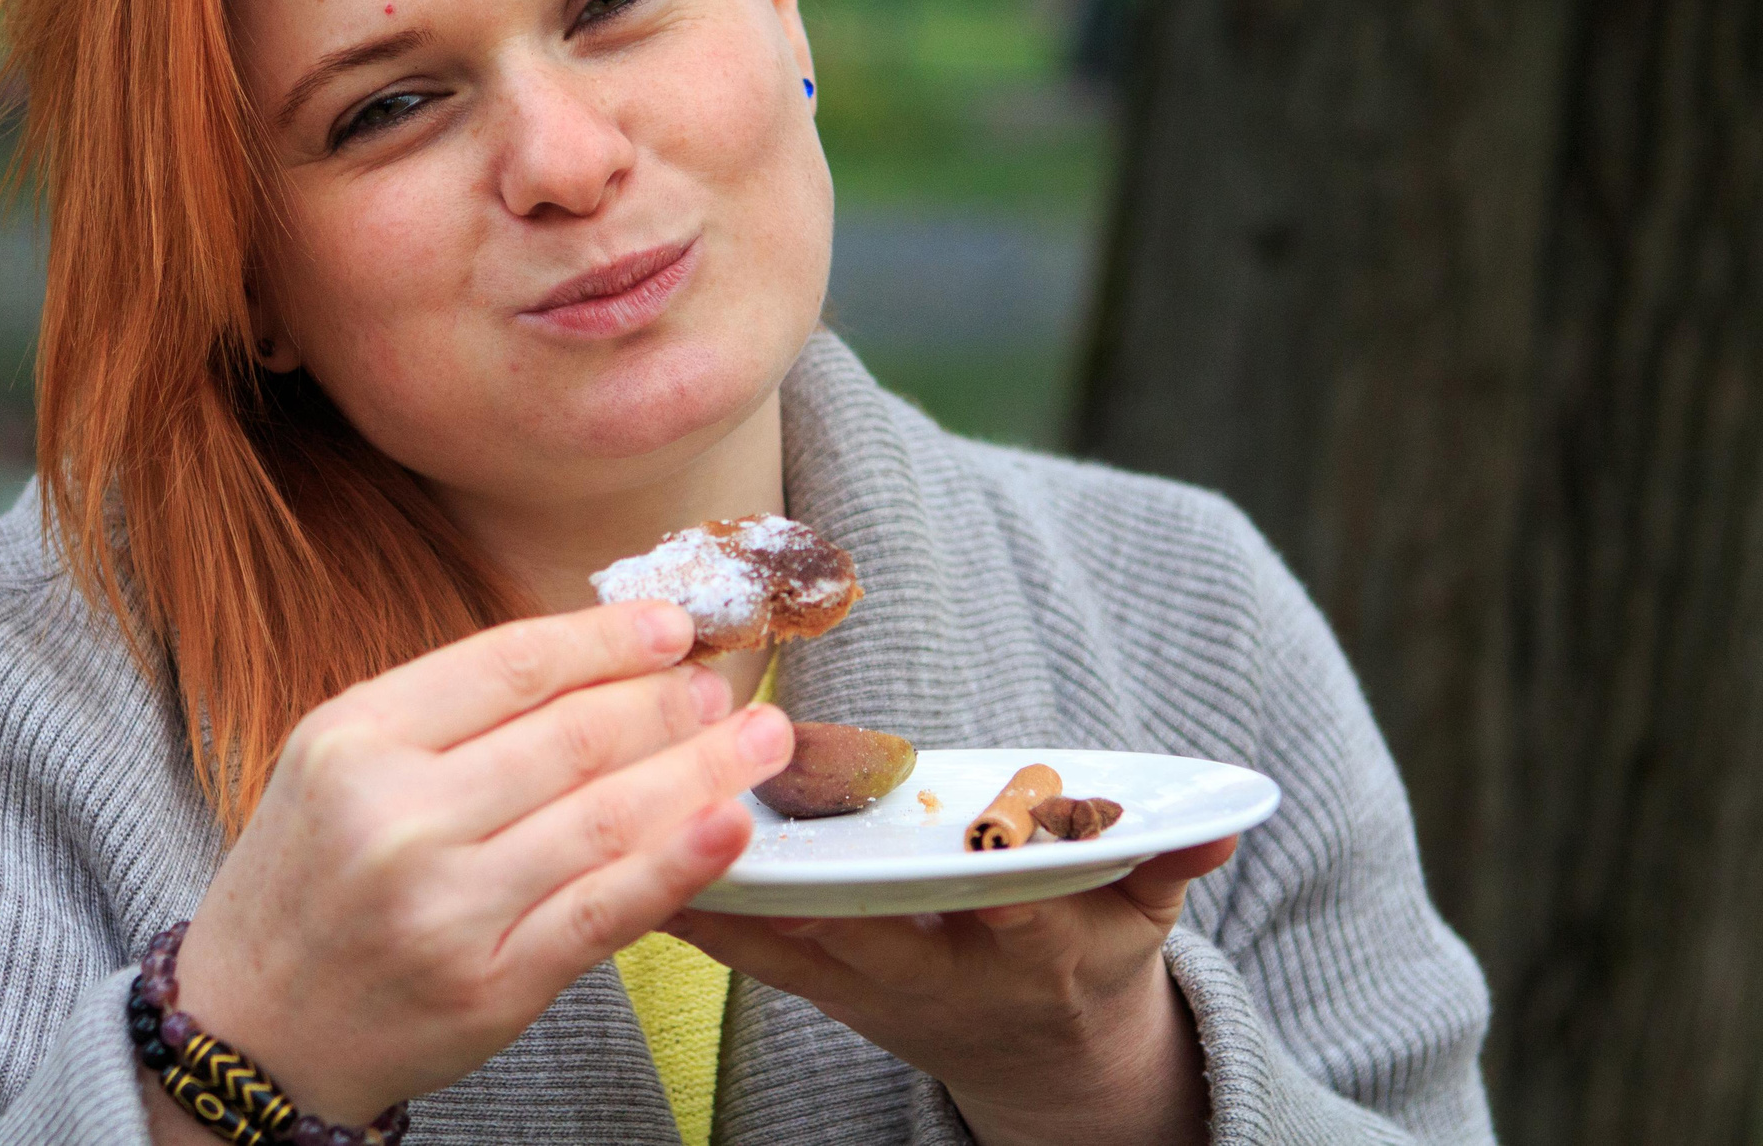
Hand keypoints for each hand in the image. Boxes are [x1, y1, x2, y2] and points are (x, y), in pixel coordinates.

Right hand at [167, 602, 794, 1126]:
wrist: (251, 1027)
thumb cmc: (306, 881)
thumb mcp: (337, 763)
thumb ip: (446, 713)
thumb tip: (593, 662)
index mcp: (354, 739)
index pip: (510, 663)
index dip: (608, 638)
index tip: (674, 624)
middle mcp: (396, 817)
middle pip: (570, 736)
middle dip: (669, 702)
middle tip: (726, 682)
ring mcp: (446, 906)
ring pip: (605, 818)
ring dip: (700, 770)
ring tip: (756, 739)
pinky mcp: (491, 984)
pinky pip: (607, 911)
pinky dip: (681, 863)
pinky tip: (733, 827)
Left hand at [668, 837, 1239, 1145]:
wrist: (1035, 1055)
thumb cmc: (1088, 959)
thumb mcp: (1143, 924)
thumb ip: (1167, 867)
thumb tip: (1219, 824)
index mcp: (1026, 955)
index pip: (1011, 917)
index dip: (993, 881)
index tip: (969, 842)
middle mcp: (935, 977)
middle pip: (872, 923)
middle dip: (818, 870)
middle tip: (757, 792)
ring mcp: (865, 988)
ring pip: (788, 937)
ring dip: (728, 881)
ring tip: (655, 815)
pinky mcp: (814, 986)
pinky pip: (745, 948)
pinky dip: (693, 905)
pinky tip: (628, 857)